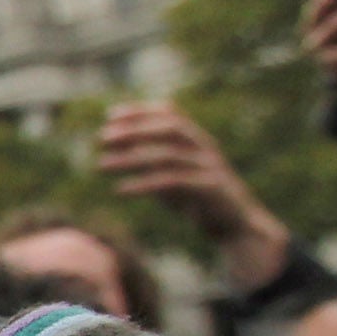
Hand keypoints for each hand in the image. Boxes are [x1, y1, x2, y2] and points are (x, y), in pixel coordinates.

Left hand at [98, 102, 286, 273]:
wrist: (235, 224)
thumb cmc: (199, 198)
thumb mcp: (173, 174)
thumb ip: (152, 160)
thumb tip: (117, 147)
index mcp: (197, 140)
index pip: (171, 114)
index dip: (142, 111)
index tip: (111, 116)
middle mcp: (205, 147)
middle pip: (170, 128)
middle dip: (135, 129)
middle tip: (102, 138)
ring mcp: (209, 166)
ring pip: (167, 155)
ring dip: (131, 159)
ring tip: (101, 166)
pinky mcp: (210, 188)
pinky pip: (173, 182)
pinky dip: (144, 184)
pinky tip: (120, 190)